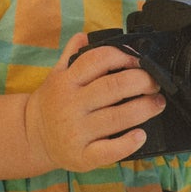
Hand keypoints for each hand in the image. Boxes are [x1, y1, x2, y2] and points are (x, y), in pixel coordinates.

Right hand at [21, 33, 164, 173]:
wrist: (33, 136)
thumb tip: (85, 35)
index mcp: (66, 82)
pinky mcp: (83, 156)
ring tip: (157, 103)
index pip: (97, 60)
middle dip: (141, 81)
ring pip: (117, 118)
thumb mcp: (56, 75)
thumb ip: (71, 55)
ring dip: (144, 108)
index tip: (140, 60)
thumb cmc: (52, 104)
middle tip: (154, 82)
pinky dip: (128, 143)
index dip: (123, 56)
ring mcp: (77, 131)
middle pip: (113, 87)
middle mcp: (70, 105)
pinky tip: (141, 135)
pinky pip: (109, 151)